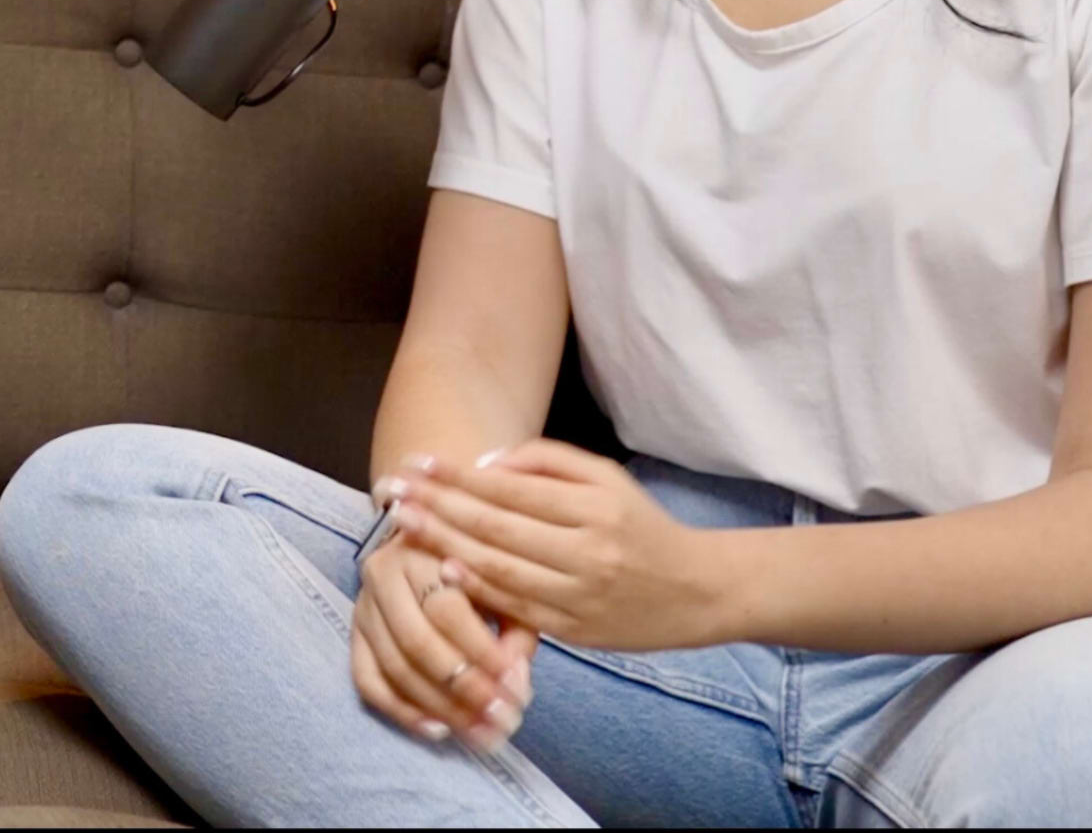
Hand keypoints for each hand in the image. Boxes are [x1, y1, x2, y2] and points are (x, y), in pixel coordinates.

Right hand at [353, 522, 535, 748]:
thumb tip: (514, 679)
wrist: (424, 545)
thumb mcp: (502, 586)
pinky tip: (438, 729)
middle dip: (464, 689)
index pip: (447, 610)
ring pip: (394, 667)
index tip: (517, 689)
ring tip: (481, 734)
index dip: (483, 654)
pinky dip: (402, 711)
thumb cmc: (473, 570)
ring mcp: (363, 607)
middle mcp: (382, 574)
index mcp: (422, 550)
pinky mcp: (354, 635)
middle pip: (416, 642)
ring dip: (441, 708)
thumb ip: (515, 628)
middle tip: (501, 720)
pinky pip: (367, 681)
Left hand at [382, 441, 745, 651]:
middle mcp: (588, 551)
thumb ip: (546, 463)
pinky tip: (441, 571)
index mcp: (595, 507)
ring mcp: (581, 595)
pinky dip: (477, 590)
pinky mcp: (577, 630)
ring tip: (403, 525)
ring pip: (500, 569)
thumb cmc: (641, 526)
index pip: (510, 490)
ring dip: (444, 545)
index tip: (417, 463)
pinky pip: (518, 608)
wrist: (699, 591)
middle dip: (437, 507)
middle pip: (496, 528)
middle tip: (393, 491)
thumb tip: (484, 465)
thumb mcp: (606, 478)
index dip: (458, 477)